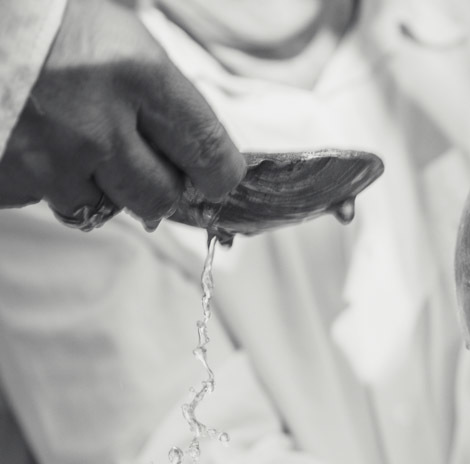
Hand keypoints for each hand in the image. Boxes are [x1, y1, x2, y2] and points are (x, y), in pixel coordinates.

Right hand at [0, 0, 245, 228]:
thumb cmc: (47, 19)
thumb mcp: (120, 36)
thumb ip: (162, 96)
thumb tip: (198, 155)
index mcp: (139, 74)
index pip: (208, 152)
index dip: (218, 174)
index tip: (215, 176)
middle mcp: (98, 124)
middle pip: (158, 196)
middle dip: (156, 185)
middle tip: (140, 161)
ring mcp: (48, 157)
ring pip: (99, 208)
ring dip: (94, 185)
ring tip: (72, 140)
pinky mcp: (7, 176)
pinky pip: (42, 200)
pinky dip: (43, 181)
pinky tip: (33, 141)